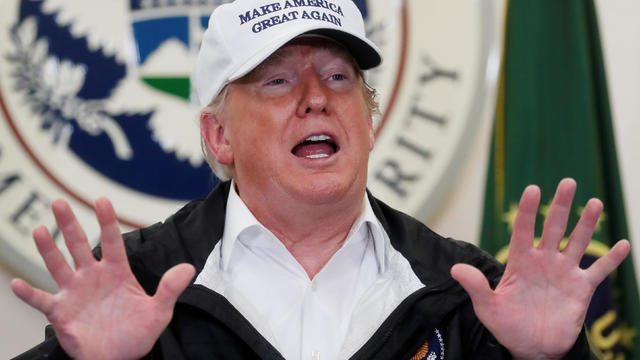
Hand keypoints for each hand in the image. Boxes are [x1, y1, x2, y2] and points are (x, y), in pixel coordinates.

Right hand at [11, 198, 195, 359]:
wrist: (120, 359)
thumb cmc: (138, 334)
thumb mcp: (159, 312)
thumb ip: (170, 289)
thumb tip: (188, 268)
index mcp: (117, 272)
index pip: (112, 240)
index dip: (107, 220)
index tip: (101, 200)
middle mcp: (93, 277)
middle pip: (78, 245)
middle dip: (69, 224)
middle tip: (59, 202)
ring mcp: (74, 292)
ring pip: (58, 265)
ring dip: (48, 249)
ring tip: (39, 230)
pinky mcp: (60, 312)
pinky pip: (41, 300)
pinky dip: (29, 293)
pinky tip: (16, 284)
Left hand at [451, 178, 629, 359]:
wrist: (532, 348)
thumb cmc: (507, 326)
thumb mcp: (488, 307)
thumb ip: (476, 287)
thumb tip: (455, 269)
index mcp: (520, 262)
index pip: (524, 231)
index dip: (528, 211)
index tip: (533, 189)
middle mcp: (543, 261)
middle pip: (554, 228)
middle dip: (561, 206)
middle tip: (568, 182)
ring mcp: (564, 273)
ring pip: (578, 242)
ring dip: (587, 224)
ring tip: (595, 202)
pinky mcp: (581, 289)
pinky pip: (599, 270)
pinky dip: (611, 258)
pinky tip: (623, 243)